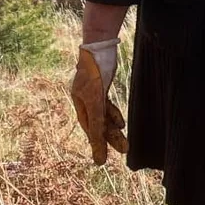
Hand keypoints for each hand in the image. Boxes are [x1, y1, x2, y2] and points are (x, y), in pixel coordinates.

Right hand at [70, 43, 127, 164]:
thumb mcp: (96, 98)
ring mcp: (93, 91)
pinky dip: (113, 114)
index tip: (101, 160)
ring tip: (125, 143)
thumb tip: (97, 143)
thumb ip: (97, 120)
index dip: (96, 143)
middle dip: (109, 138)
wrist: (100, 44)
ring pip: (104, 115)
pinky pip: (106, 105)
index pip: (89, 126)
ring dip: (114, 128)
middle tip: (123, 150)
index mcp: (78, 100)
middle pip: (97, 122)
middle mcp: (84, 97)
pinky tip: (121, 123)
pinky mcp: (102, 85)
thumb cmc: (95, 69)